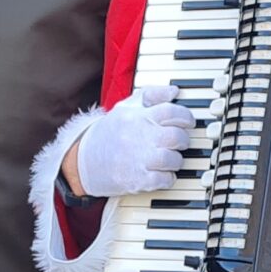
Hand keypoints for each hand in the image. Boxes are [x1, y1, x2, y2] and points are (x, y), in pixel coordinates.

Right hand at [63, 86, 194, 196]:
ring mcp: (138, 160)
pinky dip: (168, 178)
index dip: (186, 116)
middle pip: (176, 136)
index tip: (188, 122)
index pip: (171, 111)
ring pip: (173, 160)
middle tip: (179, 142)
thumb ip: (151, 95)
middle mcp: (139, 137)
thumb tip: (174, 91)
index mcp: (138, 117)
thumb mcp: (126, 107)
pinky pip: (164, 180)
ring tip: (170, 159)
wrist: (83, 160)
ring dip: (176, 161)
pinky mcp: (136, 180)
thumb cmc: (109, 133)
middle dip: (183, 140)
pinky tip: (163, 174)